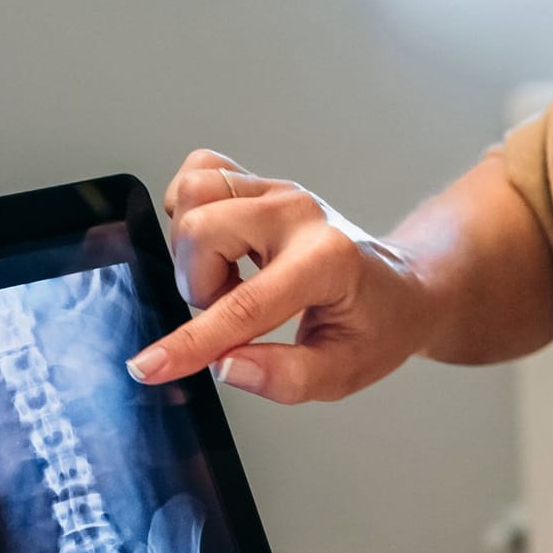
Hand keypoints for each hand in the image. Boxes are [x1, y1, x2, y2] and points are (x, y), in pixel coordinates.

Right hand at [127, 150, 435, 402]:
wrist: (403, 286)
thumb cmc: (377, 326)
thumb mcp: (344, 372)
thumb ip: (286, 378)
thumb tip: (224, 366)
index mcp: (328, 261)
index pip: (244, 305)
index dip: (191, 342)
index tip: (149, 367)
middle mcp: (300, 213)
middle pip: (202, 229)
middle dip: (198, 285)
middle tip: (232, 312)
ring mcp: (280, 191)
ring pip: (194, 194)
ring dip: (192, 250)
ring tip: (228, 281)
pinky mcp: (262, 183)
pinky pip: (200, 174)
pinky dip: (192, 211)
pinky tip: (219, 247)